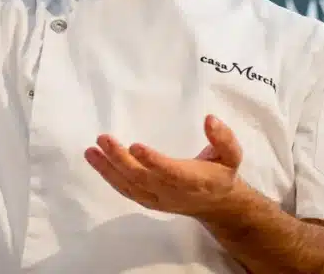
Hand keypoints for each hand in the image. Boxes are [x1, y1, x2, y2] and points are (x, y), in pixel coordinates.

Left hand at [84, 114, 242, 219]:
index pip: (171, 173)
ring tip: (91, 150)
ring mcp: (157, 199)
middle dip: (120, 159)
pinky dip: (108, 176)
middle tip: (104, 139)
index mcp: (194, 181)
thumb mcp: (231, 155)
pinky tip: (95, 160)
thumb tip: (209, 119)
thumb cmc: (221, 173)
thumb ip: (223, 138)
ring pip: (129, 186)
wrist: (217, 205)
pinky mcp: (147, 200)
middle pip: (142, 178)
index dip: (153, 161)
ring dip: (108, 168)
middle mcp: (172, 192)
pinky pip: (125, 190)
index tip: (135, 146)